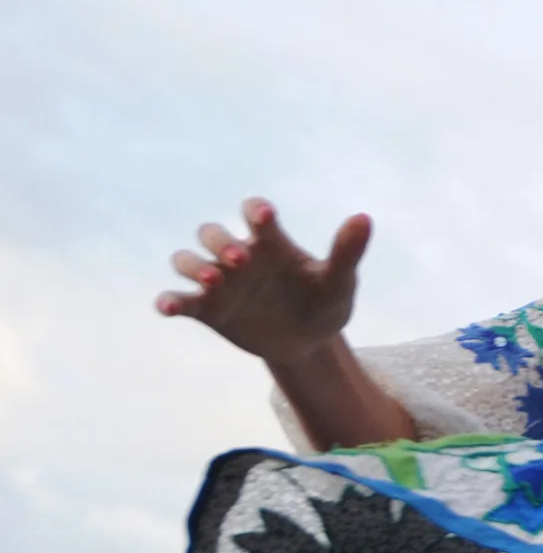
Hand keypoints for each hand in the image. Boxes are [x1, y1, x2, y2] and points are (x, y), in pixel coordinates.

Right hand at [159, 198, 370, 360]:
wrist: (309, 342)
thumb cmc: (323, 303)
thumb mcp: (338, 281)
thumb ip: (346, 251)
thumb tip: (365, 218)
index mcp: (270, 243)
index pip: (256, 214)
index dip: (255, 210)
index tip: (264, 216)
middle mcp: (238, 256)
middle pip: (212, 233)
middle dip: (220, 242)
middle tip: (241, 260)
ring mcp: (218, 282)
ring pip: (186, 259)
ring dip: (192, 265)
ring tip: (211, 280)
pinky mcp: (207, 309)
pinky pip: (179, 299)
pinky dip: (169, 301)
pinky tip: (167, 307)